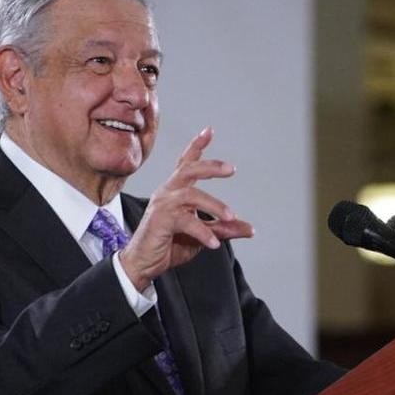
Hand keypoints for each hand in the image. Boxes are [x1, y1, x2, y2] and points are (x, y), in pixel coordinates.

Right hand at [120, 127, 253, 289]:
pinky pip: (187, 221)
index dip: (197, 146)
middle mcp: (168, 193)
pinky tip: (214, 243)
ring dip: (215, 205)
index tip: (209, 130)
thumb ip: (224, 229)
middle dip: (211, 166)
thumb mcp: (203, 235)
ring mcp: (163, 205)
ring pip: (192, 196)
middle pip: (189, 169)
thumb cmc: (169, 245)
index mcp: (176, 191)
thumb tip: (250, 229)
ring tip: (231, 217)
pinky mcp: (160, 220)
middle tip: (231, 169)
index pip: (186, 163)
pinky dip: (203, 232)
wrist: (143, 264)